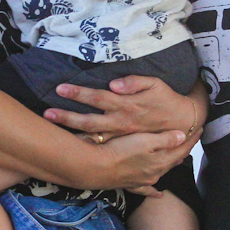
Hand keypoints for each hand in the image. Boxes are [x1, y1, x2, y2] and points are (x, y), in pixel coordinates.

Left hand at [45, 76, 204, 142]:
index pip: (97, 98)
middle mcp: (120, 122)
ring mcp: (120, 136)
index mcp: (126, 106)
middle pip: (89, 121)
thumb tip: (114, 84)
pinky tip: (69, 147)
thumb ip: (134, 82)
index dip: (79, 94)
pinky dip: (85, 147)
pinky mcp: (123, 144)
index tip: (60, 88)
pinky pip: (101, 147)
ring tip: (51, 128)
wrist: (181, 122)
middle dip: (67, 117)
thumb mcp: (155, 84)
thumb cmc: (165, 99)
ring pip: (92, 137)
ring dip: (72, 133)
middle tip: (47, 113)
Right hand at [88, 128, 199, 194]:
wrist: (97, 168)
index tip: (200, 128)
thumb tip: (183, 136)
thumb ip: (165, 139)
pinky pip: (147, 189)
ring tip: (179, 158)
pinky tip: (158, 195)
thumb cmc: (121, 150)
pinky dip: (154, 192)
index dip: (192, 138)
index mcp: (161, 160)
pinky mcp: (132, 185)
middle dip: (184, 148)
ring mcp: (144, 181)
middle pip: (174, 159)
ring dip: (171, 164)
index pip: (182, 147)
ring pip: (163, 171)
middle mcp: (156, 173)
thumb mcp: (145, 140)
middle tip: (191, 138)